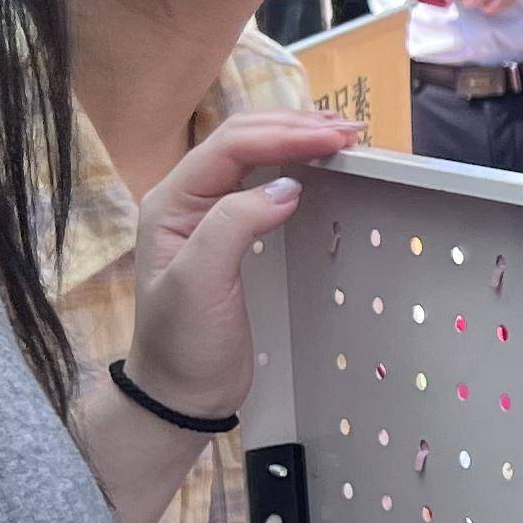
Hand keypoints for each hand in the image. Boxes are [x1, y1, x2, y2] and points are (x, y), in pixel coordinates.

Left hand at [126, 109, 360, 418]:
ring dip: (297, 141)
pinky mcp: (233, 237)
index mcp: (172, 201)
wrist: (180, 394)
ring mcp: (210, 217)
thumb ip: (236, 225)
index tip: (335, 139)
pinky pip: (264, 185)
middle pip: (243, 141)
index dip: (285, 135)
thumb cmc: (184, 343)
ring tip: (341, 137)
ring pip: (255, 157)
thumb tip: (287, 186)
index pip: (232, 147)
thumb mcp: (200, 282)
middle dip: (295, 128)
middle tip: (350, 132)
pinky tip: (319, 168)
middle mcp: (189, 200)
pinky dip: (296, 168)